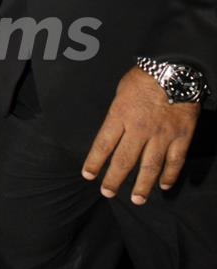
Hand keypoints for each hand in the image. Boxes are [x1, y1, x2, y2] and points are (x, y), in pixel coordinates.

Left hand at [82, 65, 200, 204]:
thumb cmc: (144, 76)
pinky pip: (175, 161)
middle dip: (114, 179)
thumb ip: (118, 113)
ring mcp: (161, 135)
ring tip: (137, 199)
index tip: (88, 175)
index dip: (94, 162)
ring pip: (150, 167)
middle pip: (124, 160)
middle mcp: (139, 129)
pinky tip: (163, 186)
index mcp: (120, 115)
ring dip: (142, 186)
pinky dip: (169, 176)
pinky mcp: (181, 137)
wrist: (175, 68)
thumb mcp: (121, 91)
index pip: (103, 144)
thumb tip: (114, 131)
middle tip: (107, 193)